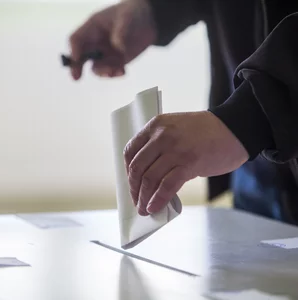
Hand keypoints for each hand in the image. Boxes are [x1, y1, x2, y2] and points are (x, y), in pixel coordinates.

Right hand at [68, 0, 156, 79]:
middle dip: (77, 67)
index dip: (74, 49)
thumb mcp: (127, 17)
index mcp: (92, 28)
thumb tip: (118, 47)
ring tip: (116, 71)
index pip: (77, 39)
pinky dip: (115, 73)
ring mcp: (104, 54)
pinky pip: (110, 71)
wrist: (147, 21)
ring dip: (103, 72)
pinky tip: (123, 71)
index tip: (77, 59)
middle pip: (80, 56)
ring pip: (96, 67)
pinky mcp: (114, 62)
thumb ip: (121, 31)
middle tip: (76, 77)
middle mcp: (95, 43)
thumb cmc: (132, 13)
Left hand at [124, 111, 248, 215]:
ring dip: (143, 198)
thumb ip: (159, 145)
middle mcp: (162, 136)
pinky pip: (167, 186)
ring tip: (144, 209)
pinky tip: (154, 208)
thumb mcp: (175, 129)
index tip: (131, 183)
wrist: (235, 128)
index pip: (130, 151)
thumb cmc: (206, 132)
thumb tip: (147, 174)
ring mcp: (175, 150)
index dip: (127, 171)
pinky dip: (158, 200)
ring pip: (150, 178)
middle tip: (136, 201)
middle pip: (137, 167)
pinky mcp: (189, 163)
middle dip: (134, 188)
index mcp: (155, 126)